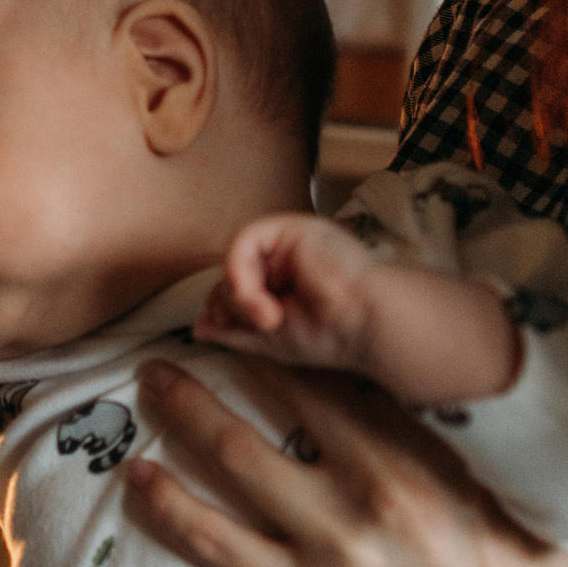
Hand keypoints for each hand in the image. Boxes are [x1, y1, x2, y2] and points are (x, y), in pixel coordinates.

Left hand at [123, 357, 567, 566]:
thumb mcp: (541, 516)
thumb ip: (492, 456)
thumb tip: (471, 398)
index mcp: (442, 461)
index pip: (355, 373)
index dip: (303, 337)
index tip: (270, 314)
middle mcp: (382, 492)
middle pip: (284, 396)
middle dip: (232, 352)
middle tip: (194, 328)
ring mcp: (336, 550)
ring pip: (234, 456)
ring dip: (183, 411)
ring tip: (149, 383)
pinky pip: (212, 540)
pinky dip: (166, 502)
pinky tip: (135, 478)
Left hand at [198, 214, 379, 372]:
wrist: (368, 324)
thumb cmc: (332, 334)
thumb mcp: (270, 340)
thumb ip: (234, 330)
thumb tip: (198, 328)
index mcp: (279, 283)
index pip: (231, 289)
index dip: (223, 311)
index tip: (237, 333)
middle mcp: (280, 258)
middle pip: (229, 273)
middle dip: (232, 305)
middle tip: (263, 326)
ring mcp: (285, 241)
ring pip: (233, 259)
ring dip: (242, 295)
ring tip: (270, 318)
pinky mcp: (290, 226)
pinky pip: (244, 239)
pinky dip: (241, 271)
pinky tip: (259, 297)